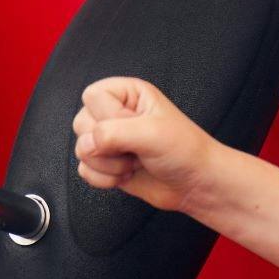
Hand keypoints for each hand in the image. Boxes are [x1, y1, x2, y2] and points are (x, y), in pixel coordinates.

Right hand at [73, 76, 216, 212]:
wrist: (197, 185)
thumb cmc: (184, 151)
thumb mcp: (151, 133)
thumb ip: (112, 133)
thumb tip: (87, 145)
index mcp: (127, 93)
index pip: (92, 96)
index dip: (111, 116)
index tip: (137, 126)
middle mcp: (114, 113)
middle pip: (81, 123)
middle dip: (109, 144)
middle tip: (138, 147)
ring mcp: (109, 140)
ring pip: (80, 149)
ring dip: (109, 163)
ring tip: (136, 162)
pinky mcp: (107, 163)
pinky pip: (85, 170)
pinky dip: (105, 178)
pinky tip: (127, 175)